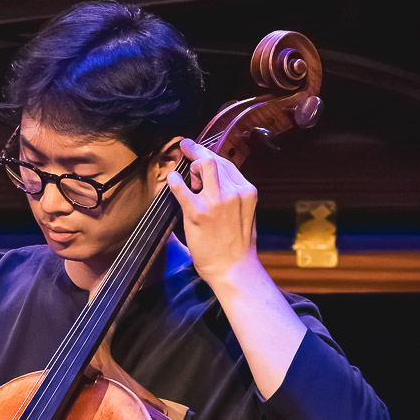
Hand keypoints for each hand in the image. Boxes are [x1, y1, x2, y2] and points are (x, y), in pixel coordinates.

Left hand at [167, 138, 259, 289]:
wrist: (233, 269)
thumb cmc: (237, 245)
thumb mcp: (246, 213)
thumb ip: (234, 195)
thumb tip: (215, 181)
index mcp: (247, 191)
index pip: (227, 163)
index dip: (210, 156)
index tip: (198, 150)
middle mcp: (233, 192)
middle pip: (214, 160)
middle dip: (198, 154)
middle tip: (186, 152)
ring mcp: (216, 201)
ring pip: (203, 165)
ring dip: (191, 167)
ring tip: (187, 180)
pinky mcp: (198, 212)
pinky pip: (181, 188)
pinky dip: (174, 181)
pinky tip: (172, 180)